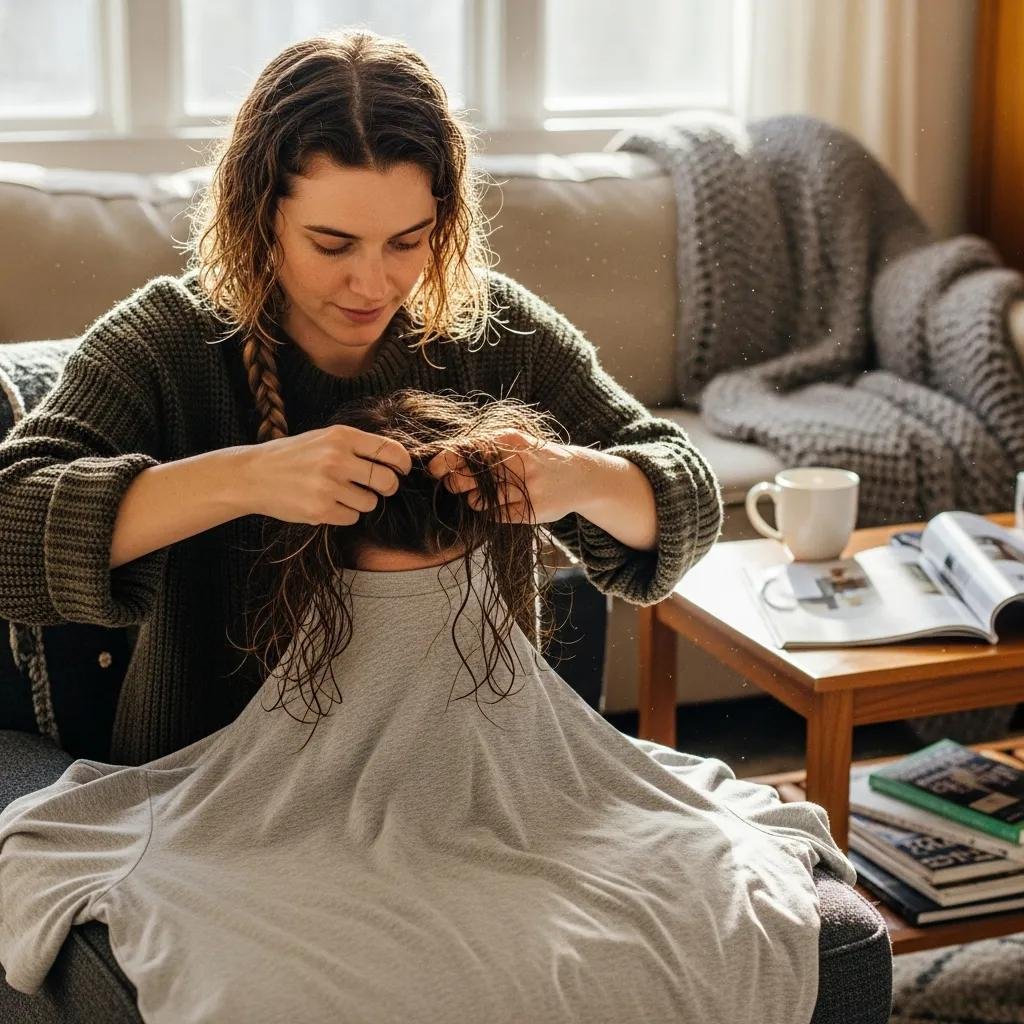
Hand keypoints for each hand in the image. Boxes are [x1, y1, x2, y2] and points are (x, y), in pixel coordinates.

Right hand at [239, 424, 411, 525]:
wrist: (253, 475)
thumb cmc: (293, 456)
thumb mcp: (323, 438)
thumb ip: (355, 446)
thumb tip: (394, 459)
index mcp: (341, 437)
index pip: (389, 450)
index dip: (402, 463)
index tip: (401, 470)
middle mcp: (336, 459)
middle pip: (386, 481)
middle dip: (387, 487)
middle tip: (378, 488)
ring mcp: (328, 486)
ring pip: (370, 502)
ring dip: (361, 502)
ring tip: (339, 493)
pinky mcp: (320, 510)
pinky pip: (352, 517)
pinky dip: (344, 514)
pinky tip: (326, 504)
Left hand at [426, 428, 582, 524]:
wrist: (579, 476)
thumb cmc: (537, 458)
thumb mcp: (515, 442)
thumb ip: (484, 446)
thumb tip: (442, 457)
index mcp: (511, 440)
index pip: (466, 450)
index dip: (444, 461)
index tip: (433, 469)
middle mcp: (519, 462)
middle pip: (467, 477)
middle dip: (454, 483)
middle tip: (456, 484)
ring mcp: (527, 487)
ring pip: (479, 500)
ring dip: (473, 500)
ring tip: (484, 495)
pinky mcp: (532, 509)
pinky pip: (495, 516)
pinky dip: (491, 513)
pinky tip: (501, 505)